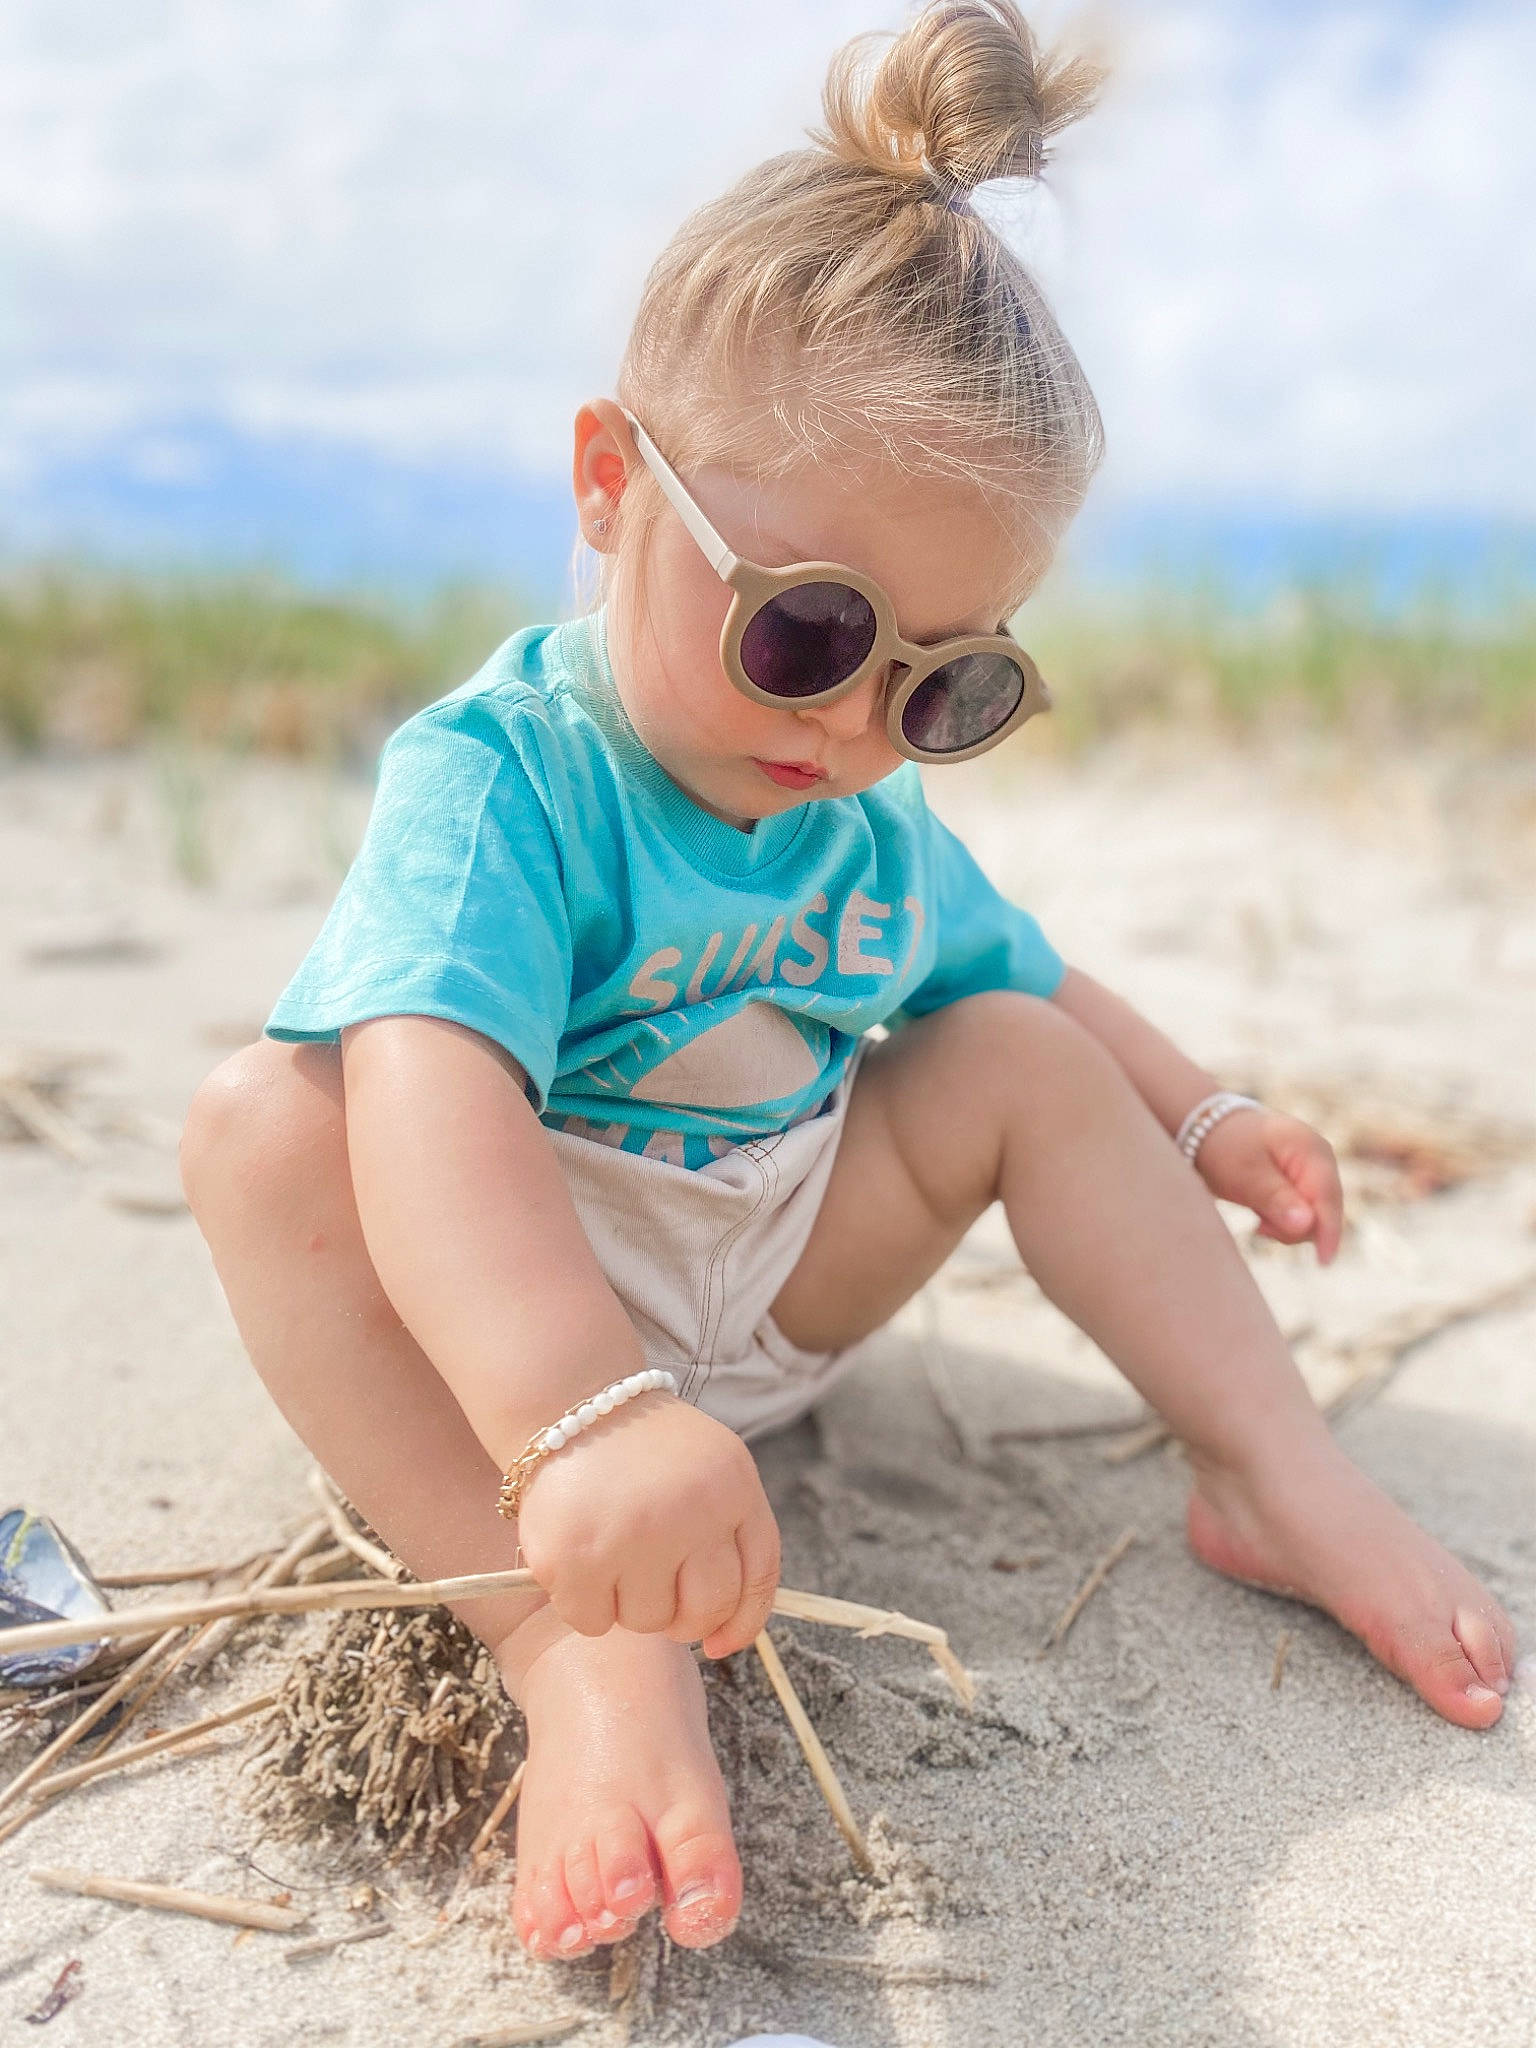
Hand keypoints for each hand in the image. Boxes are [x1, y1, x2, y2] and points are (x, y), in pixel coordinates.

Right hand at [513, 1390, 779, 1658]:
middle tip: (655, 1592)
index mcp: (733, 1489)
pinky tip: (578, 1561)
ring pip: (646, 1622)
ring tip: (611, 1555)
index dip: (741, 1623)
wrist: (572, 1400)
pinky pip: (592, 1621)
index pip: (757, 1580)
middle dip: (681, 1617)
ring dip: (628, 1604)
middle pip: (702, 1611)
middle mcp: (689, 1515)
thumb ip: (732, 1532)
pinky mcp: (574, 1556)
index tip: (719, 1644)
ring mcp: (631, 1538)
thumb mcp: (715, 1467)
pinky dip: (584, 1604)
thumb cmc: (646, 1445)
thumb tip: (725, 1632)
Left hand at [1194, 1106, 1343, 1264]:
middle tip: (1259, 1226)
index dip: (1329, 1232)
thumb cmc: (1225, 1149)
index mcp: (1312, 1151)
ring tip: (1258, 1216)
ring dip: (1286, 1226)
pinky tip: (1263, 1216)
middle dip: (1295, 1228)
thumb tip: (1307, 1225)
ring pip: (1314, 1217)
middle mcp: (1320, 1160)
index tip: (1323, 1262)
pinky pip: (1303, 1214)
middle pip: (1324, 1212)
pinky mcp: (1303, 1183)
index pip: (1328, 1199)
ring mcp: (1313, 1171)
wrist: (1208, 1129)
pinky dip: (1283, 1221)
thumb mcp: (1246, 1176)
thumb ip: (1277, 1200)